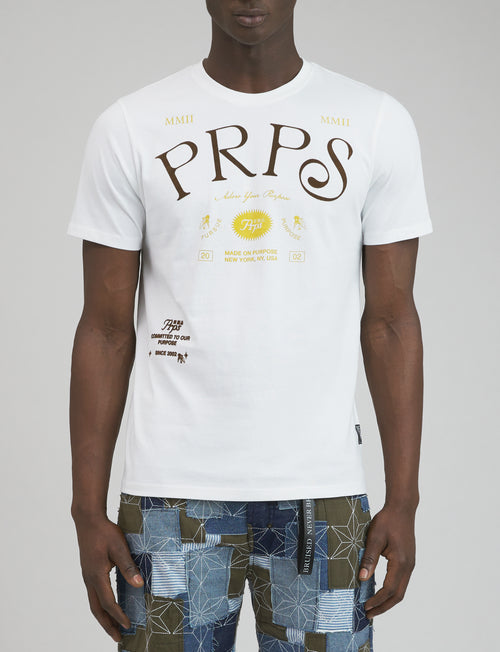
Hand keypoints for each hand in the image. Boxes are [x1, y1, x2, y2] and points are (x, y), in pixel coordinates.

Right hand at [72, 513, 143, 642]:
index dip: (118, 615)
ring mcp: (87, 576)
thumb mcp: (119, 547)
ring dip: (103, 616)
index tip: (128, 625)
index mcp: (96, 575)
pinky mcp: (88, 571)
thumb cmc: (104, 532)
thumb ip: (128, 566)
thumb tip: (139, 585)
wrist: (88, 520)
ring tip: (113, 626)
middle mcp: (89, 579)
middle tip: (118, 637)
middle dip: (107, 624)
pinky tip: (108, 605)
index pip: (108, 602)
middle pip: (97, 609)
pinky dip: (101, 605)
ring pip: (94, 603)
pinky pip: (94, 594)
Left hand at [358, 504, 415, 617]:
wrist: (402, 508)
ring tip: (373, 606)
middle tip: (368, 614)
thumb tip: (362, 578)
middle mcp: (408, 566)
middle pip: (398, 595)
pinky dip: (391, 591)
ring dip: (388, 600)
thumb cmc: (387, 520)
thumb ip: (369, 558)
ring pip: (401, 589)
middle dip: (383, 606)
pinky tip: (380, 591)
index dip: (377, 600)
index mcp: (401, 562)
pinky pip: (401, 581)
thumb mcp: (375, 537)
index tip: (365, 607)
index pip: (389, 589)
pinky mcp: (408, 561)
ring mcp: (410, 564)